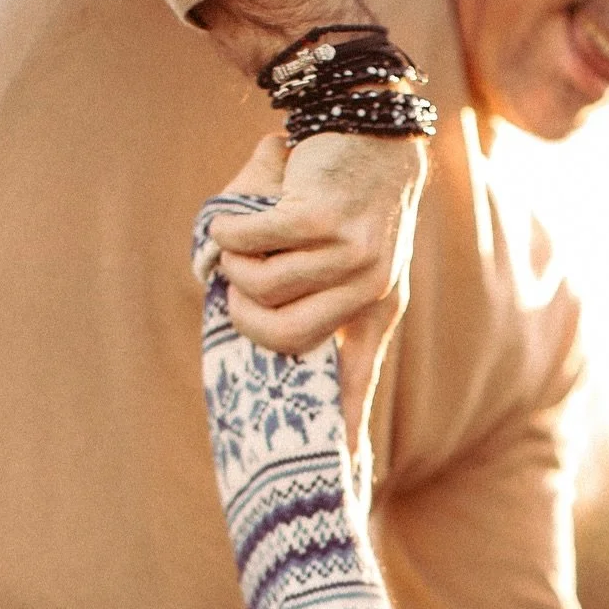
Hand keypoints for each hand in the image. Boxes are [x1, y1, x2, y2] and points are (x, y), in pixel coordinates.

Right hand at [210, 130, 427, 447]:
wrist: (374, 129)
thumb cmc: (350, 198)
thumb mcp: (356, 258)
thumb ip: (322, 301)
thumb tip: (255, 331)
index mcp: (378, 310)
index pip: (359, 382)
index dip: (346, 429)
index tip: (343, 479)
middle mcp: (371, 288)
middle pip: (284, 337)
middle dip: (242, 317)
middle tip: (231, 293)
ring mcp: (350, 252)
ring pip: (262, 285)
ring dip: (234, 262)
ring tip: (239, 240)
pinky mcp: (321, 215)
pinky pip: (252, 240)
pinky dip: (230, 230)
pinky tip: (232, 220)